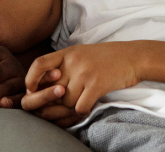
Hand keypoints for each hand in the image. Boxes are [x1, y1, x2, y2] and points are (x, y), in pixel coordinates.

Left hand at [24, 43, 140, 113]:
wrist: (134, 57)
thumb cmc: (107, 58)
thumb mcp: (82, 55)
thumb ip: (63, 66)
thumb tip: (43, 88)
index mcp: (67, 53)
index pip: (39, 64)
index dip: (31, 80)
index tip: (33, 91)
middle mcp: (73, 61)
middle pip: (52, 90)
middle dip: (55, 102)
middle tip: (62, 104)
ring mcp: (85, 72)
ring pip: (66, 101)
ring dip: (73, 106)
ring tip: (83, 99)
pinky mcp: (97, 84)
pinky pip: (80, 107)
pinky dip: (83, 110)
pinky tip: (90, 104)